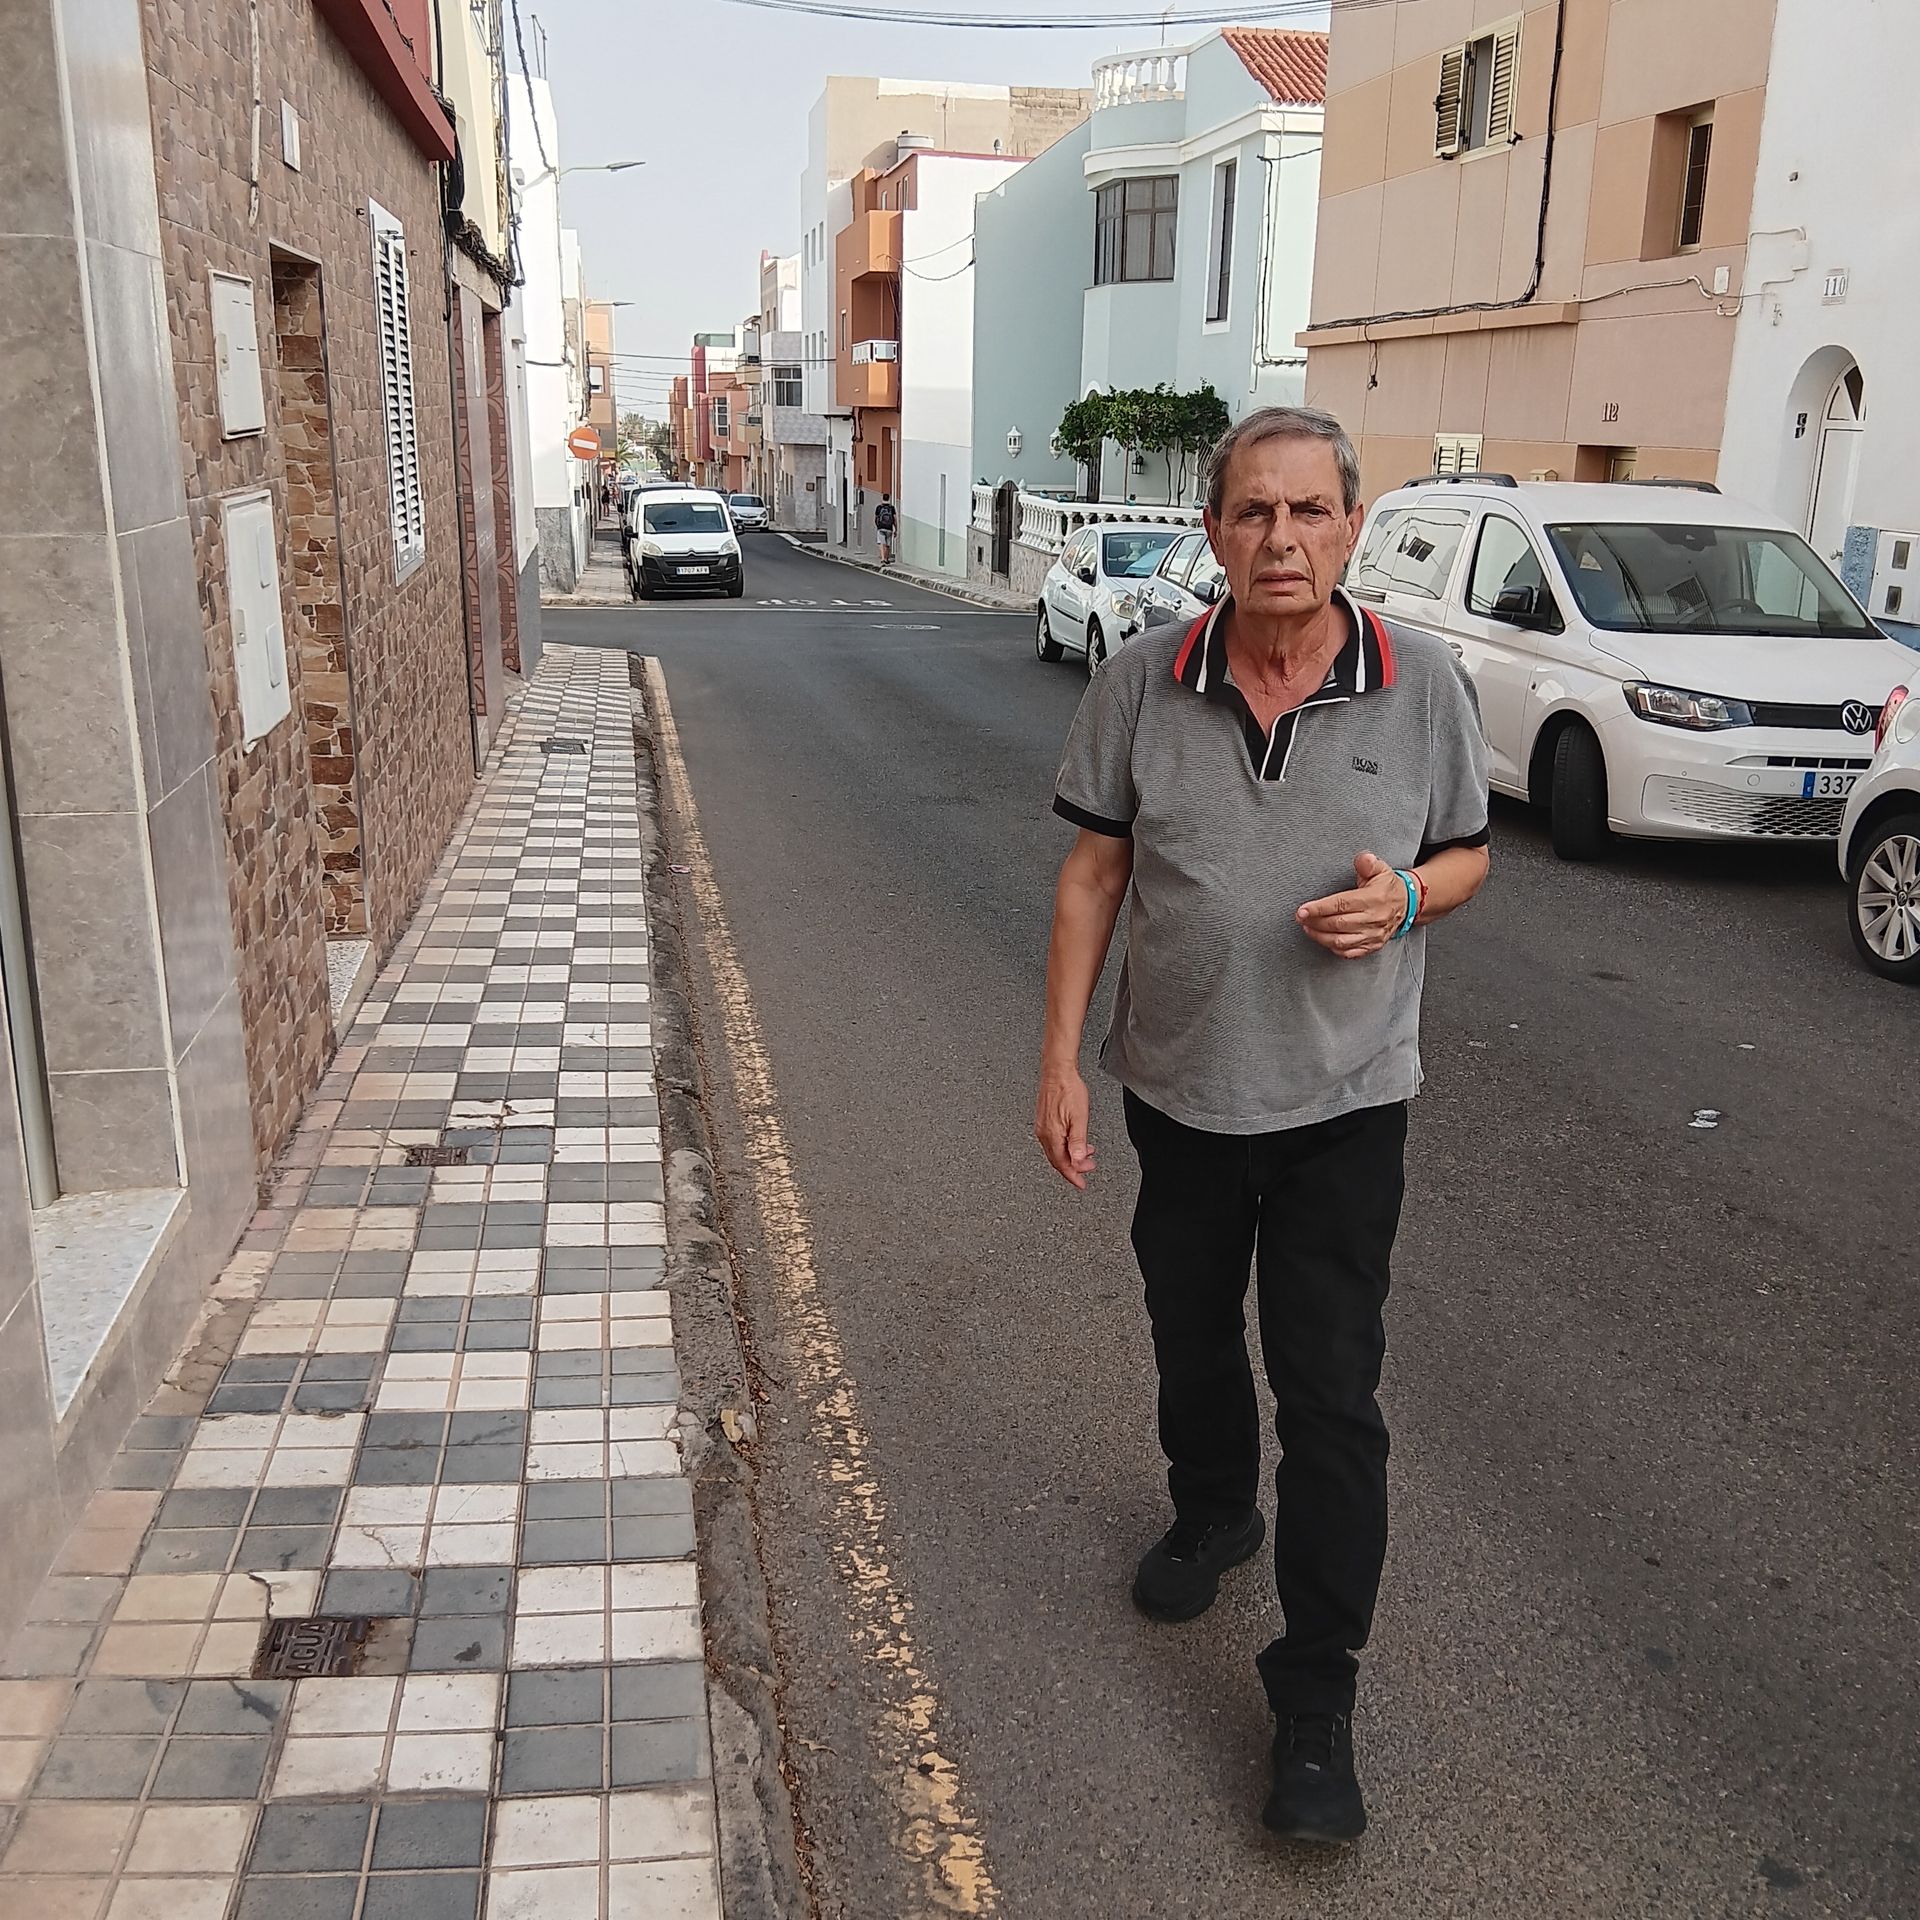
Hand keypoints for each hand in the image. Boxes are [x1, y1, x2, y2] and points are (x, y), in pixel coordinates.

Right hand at [1034, 1061, 1096, 1189]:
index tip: (1081, 1184)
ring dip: (1071, 1157)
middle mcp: (1044, 1133)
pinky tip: (1075, 1141)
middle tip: (1087, 1170)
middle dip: (1073, 1168)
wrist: (1057, 1072)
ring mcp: (1042, 1127)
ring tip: (1086, 1156)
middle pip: (1057, 1160)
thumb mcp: (1079, 1118)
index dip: (1073, 1176)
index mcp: (1051, 1135)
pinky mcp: (1044, 1121)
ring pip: (1056, 1151)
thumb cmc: (1068, 1090)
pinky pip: (1054, 1141)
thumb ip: (1078, 1142)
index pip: (1062, 1164)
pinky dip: (1066, 1146)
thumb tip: (1077, 1161)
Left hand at [1297, 851, 1407, 959]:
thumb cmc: (1388, 887)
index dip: (1319, 908)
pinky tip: (1323, 940)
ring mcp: (1373, 935)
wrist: (1407, 904)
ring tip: (1307, 928)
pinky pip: (1350, 952)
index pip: (1341, 904)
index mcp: (1373, 899)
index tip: (1303, 910)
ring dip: (1320, 936)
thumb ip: (1368, 863)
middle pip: (1338, 924)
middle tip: (1301, 918)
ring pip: (1341, 941)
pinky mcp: (1373, 945)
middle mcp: (1373, 919)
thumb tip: (1363, 859)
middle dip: (1315, 922)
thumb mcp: (1380, 869)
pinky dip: (1334, 948)